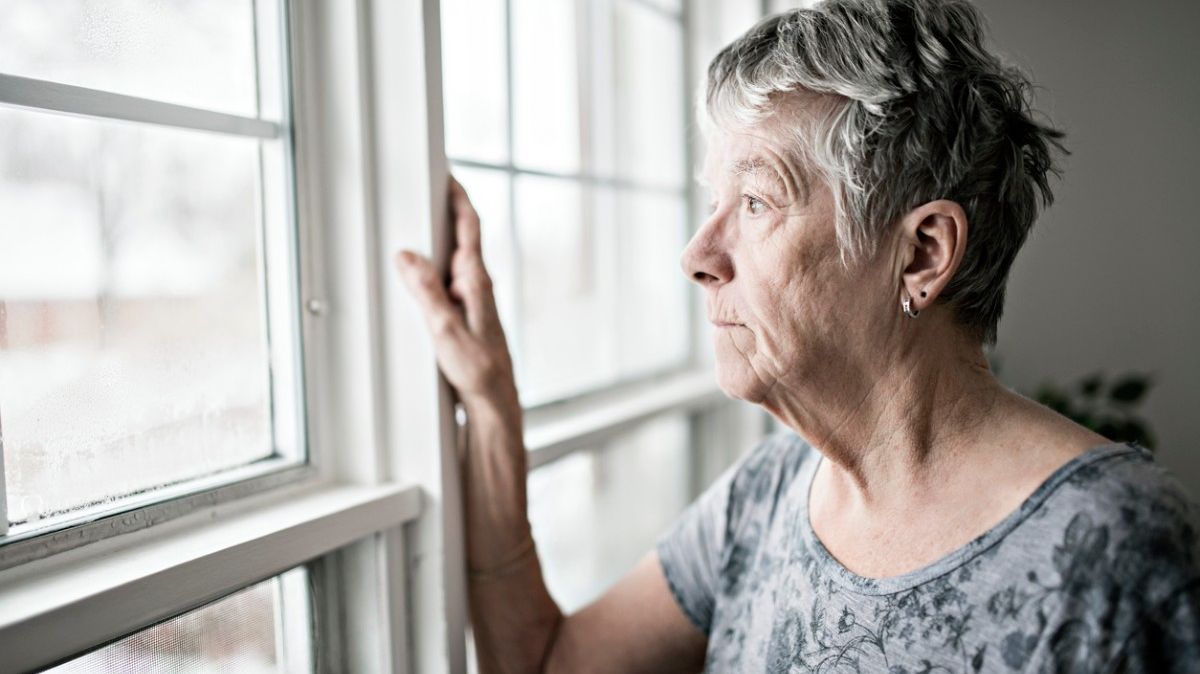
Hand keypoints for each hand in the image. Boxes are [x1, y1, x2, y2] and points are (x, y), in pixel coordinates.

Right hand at [395, 175, 517, 407]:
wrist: (494, 401)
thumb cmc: (479, 370)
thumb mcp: (445, 330)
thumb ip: (427, 292)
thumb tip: (407, 256)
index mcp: (476, 282)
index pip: (470, 227)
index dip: (458, 197)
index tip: (447, 173)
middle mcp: (477, 286)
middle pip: (461, 237)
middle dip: (444, 211)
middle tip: (426, 188)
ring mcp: (472, 299)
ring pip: (453, 259)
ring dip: (437, 240)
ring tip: (415, 223)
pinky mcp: (465, 314)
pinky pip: (447, 281)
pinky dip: (433, 268)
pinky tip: (418, 274)